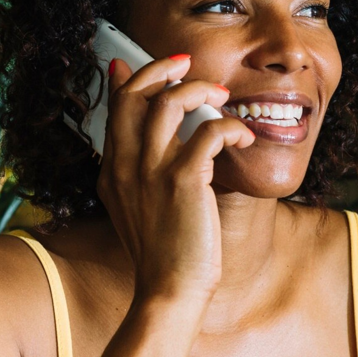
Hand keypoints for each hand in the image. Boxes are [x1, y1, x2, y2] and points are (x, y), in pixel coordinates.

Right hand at [96, 54, 254, 308]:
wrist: (168, 291)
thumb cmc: (163, 253)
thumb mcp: (137, 209)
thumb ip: (138, 172)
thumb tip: (148, 141)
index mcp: (114, 171)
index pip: (117, 105)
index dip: (135, 76)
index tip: (157, 66)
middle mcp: (127, 165)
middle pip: (135, 93)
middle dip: (163, 68)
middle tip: (188, 65)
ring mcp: (152, 172)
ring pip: (170, 101)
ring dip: (201, 89)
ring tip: (223, 98)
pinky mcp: (184, 182)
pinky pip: (210, 132)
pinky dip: (232, 128)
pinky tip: (243, 140)